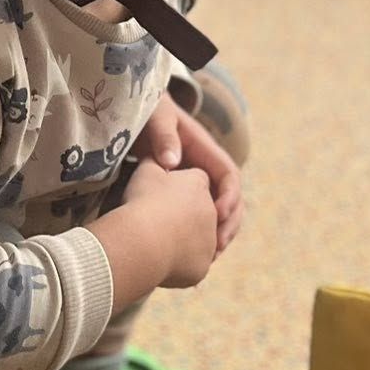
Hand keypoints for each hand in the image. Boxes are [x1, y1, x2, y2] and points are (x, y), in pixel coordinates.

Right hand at [123, 155, 217, 288]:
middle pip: (197, 212)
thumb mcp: (147, 170)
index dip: (177, 188)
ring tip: (156, 243)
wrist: (141, 241)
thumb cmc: (143, 202)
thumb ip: (156, 160)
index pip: (194, 183)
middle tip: (157, 221)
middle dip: (183, 215)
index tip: (160, 195)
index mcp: (200, 184)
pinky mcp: (202, 267)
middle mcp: (212, 211)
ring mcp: (209, 241)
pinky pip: (191, 265)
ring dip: (183, 241)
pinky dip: (179, 263)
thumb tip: (160, 157)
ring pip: (196, 240)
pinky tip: (159, 260)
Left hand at [133, 95, 243, 252]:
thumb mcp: (157, 117)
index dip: (229, 197)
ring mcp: (196, 183)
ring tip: (211, 257)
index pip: (229, 176)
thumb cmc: (150, 112)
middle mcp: (206, 168)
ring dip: (219, 234)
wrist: (138, 114)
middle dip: (230, 223)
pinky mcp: (183, 195)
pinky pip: (199, 216)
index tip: (218, 215)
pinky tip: (191, 253)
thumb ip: (163, 135)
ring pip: (218, 212)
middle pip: (230, 199)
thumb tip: (172, 160)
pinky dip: (201, 234)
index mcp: (205, 151)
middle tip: (219, 246)